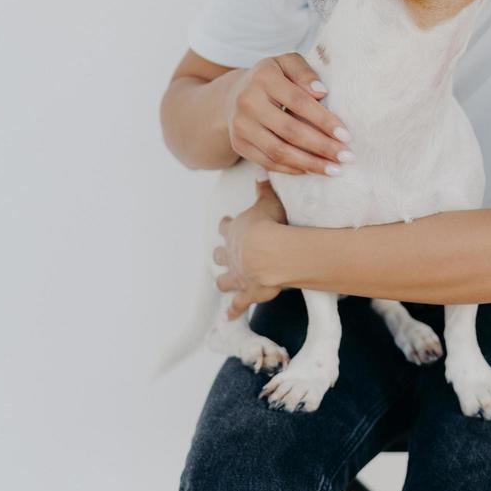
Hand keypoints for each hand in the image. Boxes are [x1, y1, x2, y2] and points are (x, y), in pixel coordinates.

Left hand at [214, 179, 288, 319]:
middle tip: (221, 254)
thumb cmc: (270, 224)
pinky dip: (233, 311)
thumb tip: (262, 172)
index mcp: (235, 231)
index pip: (226, 226)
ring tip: (221, 284)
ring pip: (224, 280)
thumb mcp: (269, 202)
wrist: (270, 252)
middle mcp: (232, 254)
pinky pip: (238, 304)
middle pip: (219, 254)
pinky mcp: (247, 292)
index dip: (226, 225)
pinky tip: (229, 317)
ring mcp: (238, 275)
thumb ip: (265, 189)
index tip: (225, 223)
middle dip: (220, 254)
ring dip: (223, 282)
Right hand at [224, 52, 354, 175]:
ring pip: (279, 152)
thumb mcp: (288, 63)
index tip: (346, 135)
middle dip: (322, 147)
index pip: (299, 102)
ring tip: (334, 169)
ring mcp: (240, 125)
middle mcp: (247, 102)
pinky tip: (313, 170)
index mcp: (263, 77)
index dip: (324, 120)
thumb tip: (321, 92)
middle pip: (290, 131)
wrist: (236, 93)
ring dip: (310, 164)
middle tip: (346, 156)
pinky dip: (293, 169)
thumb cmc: (274, 77)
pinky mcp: (239, 144)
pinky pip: (268, 162)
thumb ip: (305, 72)